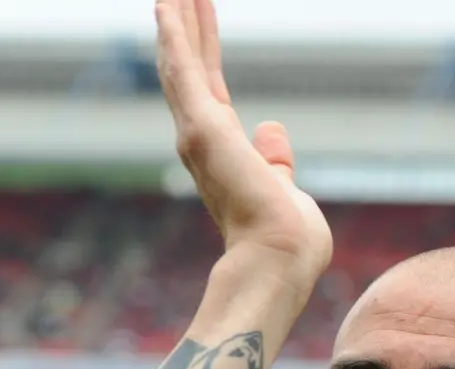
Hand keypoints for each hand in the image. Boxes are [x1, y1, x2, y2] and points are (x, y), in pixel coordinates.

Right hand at [155, 0, 331, 283]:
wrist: (280, 258)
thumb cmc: (287, 238)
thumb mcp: (283, 186)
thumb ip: (273, 159)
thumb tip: (271, 130)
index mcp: (222, 150)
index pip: (209, 86)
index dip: (203, 47)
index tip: (200, 14)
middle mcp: (200, 139)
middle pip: (188, 67)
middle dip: (183, 24)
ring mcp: (196, 133)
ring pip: (181, 62)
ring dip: (175, 21)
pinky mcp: (202, 129)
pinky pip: (184, 71)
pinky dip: (174, 36)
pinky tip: (167, 5)